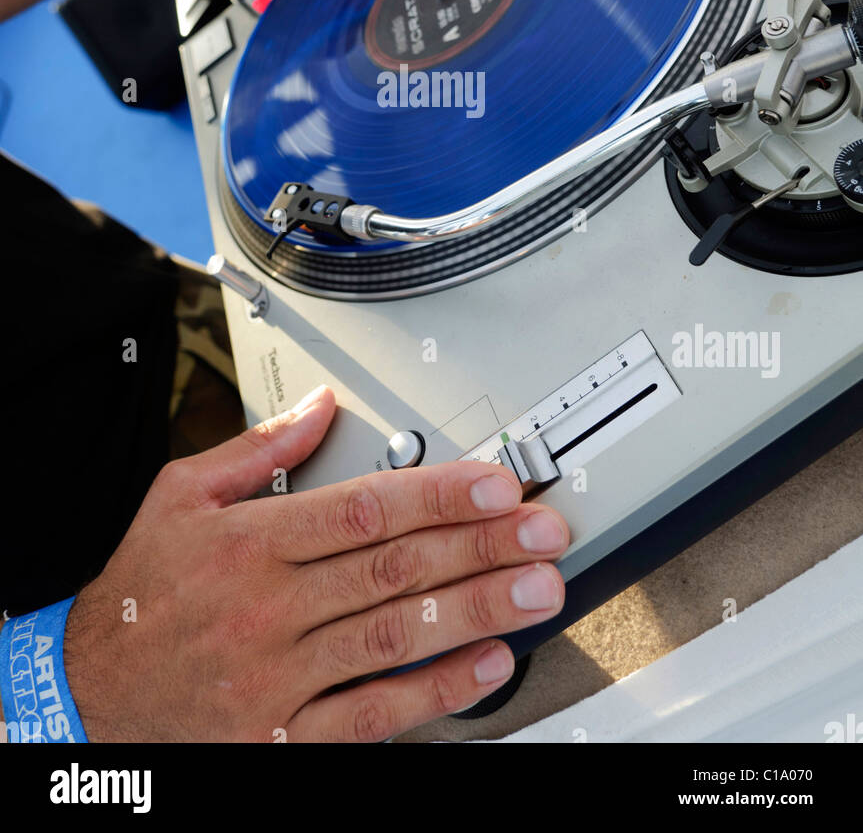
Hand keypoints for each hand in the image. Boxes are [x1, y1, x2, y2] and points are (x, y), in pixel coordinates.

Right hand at [64, 387, 568, 742]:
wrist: (88, 693)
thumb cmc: (140, 590)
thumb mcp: (179, 496)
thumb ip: (257, 449)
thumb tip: (319, 407)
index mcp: (249, 541)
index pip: (362, 510)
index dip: (437, 494)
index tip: (493, 483)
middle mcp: (267, 607)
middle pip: (394, 569)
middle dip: (479, 546)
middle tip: (542, 531)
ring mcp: (278, 675)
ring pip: (393, 637)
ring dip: (475, 611)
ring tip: (535, 590)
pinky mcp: (283, 734)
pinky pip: (371, 715)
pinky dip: (434, 691)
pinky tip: (485, 665)